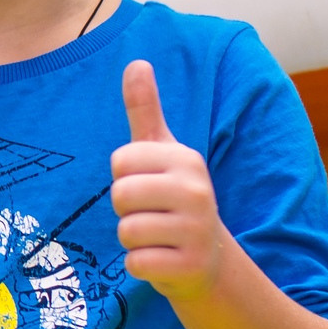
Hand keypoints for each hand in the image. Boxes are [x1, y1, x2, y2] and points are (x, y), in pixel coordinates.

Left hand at [111, 60, 227, 302]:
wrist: (208, 259)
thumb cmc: (174, 198)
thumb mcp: (162, 153)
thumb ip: (145, 110)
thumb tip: (136, 61)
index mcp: (186, 159)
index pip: (120, 162)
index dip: (123, 177)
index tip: (148, 185)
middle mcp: (197, 191)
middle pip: (120, 195)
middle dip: (125, 209)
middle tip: (151, 214)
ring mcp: (196, 231)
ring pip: (125, 231)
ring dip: (133, 239)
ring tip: (157, 236)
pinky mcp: (189, 267)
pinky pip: (135, 263)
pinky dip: (141, 265)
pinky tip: (163, 259)